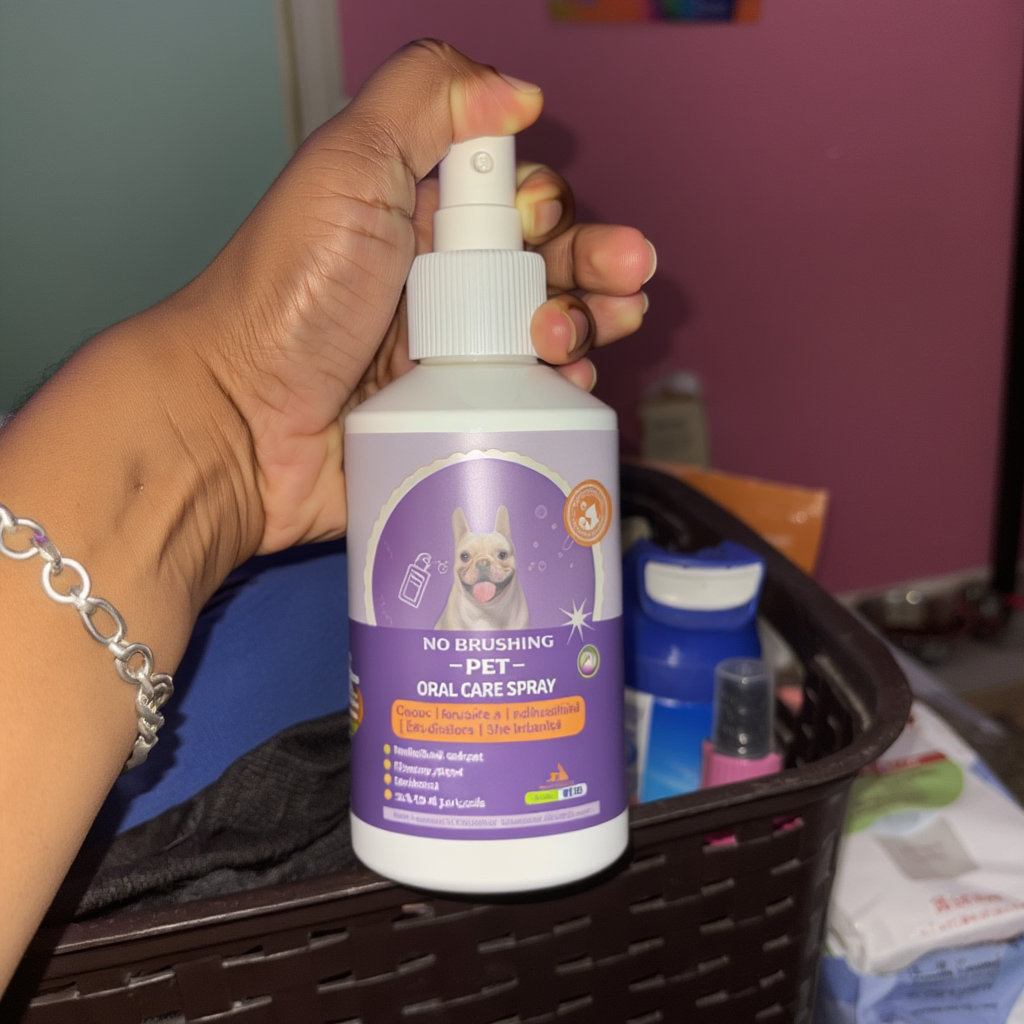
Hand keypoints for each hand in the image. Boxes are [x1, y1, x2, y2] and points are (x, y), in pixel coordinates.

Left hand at [182, 40, 654, 554]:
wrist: (241, 421)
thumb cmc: (284, 294)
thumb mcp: (347, 165)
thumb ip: (426, 99)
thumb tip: (518, 91)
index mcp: (414, 213)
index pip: (509, 196)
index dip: (543, 201)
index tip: (539, 217)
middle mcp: (435, 281)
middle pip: (543, 263)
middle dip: (594, 262)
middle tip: (626, 275)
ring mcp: (446, 355)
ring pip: (545, 331)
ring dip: (589, 322)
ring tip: (596, 329)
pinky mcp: (452, 417)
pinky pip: (527, 399)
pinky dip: (562, 391)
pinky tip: (572, 382)